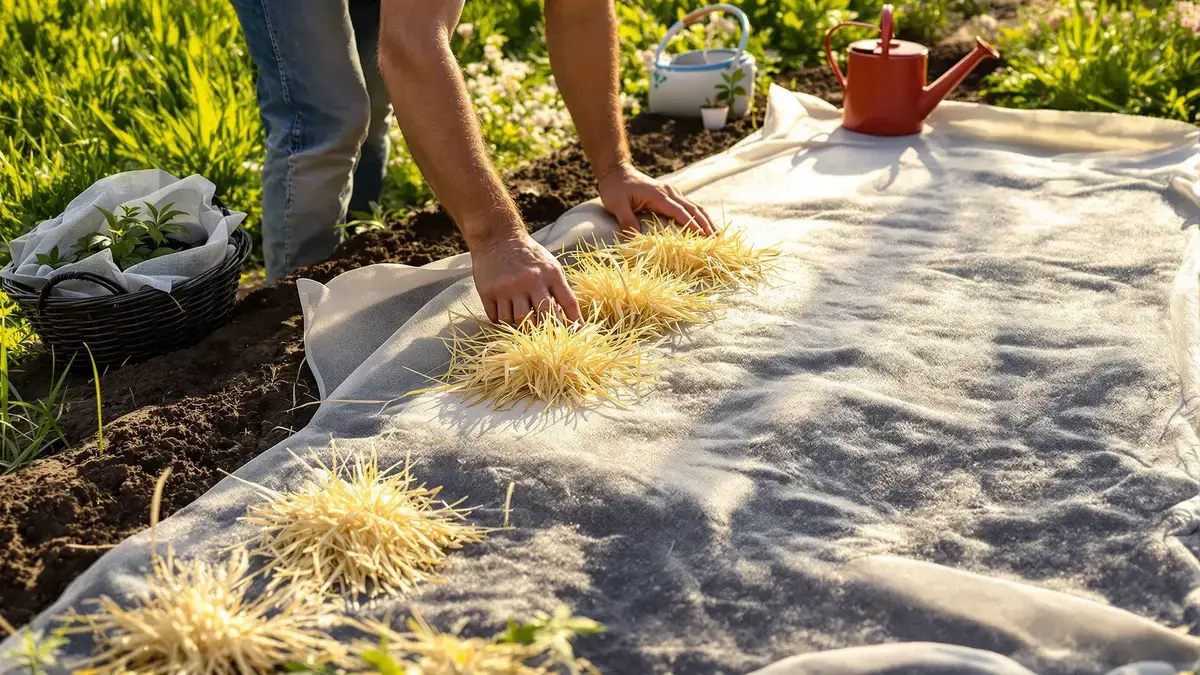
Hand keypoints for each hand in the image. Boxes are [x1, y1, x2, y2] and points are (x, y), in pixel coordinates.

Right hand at [470, 229, 581, 325]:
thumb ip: (561, 289)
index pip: (568, 302)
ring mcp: (508, 287)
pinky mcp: (488, 292)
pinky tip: (505, 313)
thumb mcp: (550, 266)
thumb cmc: (529, 255)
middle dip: (546, 330)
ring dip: (521, 325)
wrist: (498, 238)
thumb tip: (574, 318)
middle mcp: (530, 281)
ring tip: (522, 319)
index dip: (575, 321)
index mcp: (550, 274)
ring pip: (517, 321)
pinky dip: (502, 321)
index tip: (577, 333)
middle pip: (542, 317)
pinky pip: (497, 318)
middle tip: (545, 336)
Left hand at [597, 163, 715, 235]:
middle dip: (706, 224)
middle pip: (693, 209)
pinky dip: (699, 216)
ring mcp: (671, 192)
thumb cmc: (615, 188)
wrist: (616, 171)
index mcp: (659, 196)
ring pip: (694, 206)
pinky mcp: (670, 194)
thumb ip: (627, 221)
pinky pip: (689, 205)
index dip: (693, 225)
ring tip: (717, 234)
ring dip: (706, 220)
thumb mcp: (617, 205)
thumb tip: (636, 240)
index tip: (705, 237)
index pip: (681, 213)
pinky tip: (705, 224)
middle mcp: (670, 192)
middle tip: (717, 239)